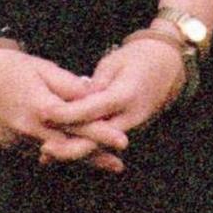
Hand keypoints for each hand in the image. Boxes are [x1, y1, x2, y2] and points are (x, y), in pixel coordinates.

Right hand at [0, 47, 127, 172]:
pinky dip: (55, 153)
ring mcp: (19, 140)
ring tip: (103, 163)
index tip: (122, 140)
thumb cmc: (12, 66)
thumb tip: (95, 92)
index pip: (78, 124)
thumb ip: (69, 85)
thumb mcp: (43, 69)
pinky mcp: (11, 146)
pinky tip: (70, 154)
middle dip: (95, 156)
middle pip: (70, 148)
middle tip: (118, 163)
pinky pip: (39, 152)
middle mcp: (31, 129)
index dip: (102, 133)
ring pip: (55, 155)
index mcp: (41, 106)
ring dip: (78, 158)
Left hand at [39, 37, 184, 167]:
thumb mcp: (115, 62)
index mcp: (125, 94)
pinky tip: (62, 149)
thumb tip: (77, 96)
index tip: (46, 113)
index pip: (93, 108)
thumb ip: (96, 83)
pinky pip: (104, 142)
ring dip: (74, 150)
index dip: (68, 113)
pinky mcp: (128, 130)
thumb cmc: (138, 58)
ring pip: (99, 145)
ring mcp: (131, 127)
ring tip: (46, 154)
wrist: (168, 67)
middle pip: (97, 138)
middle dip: (70, 147)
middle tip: (44, 149)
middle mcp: (130, 117)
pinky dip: (85, 146)